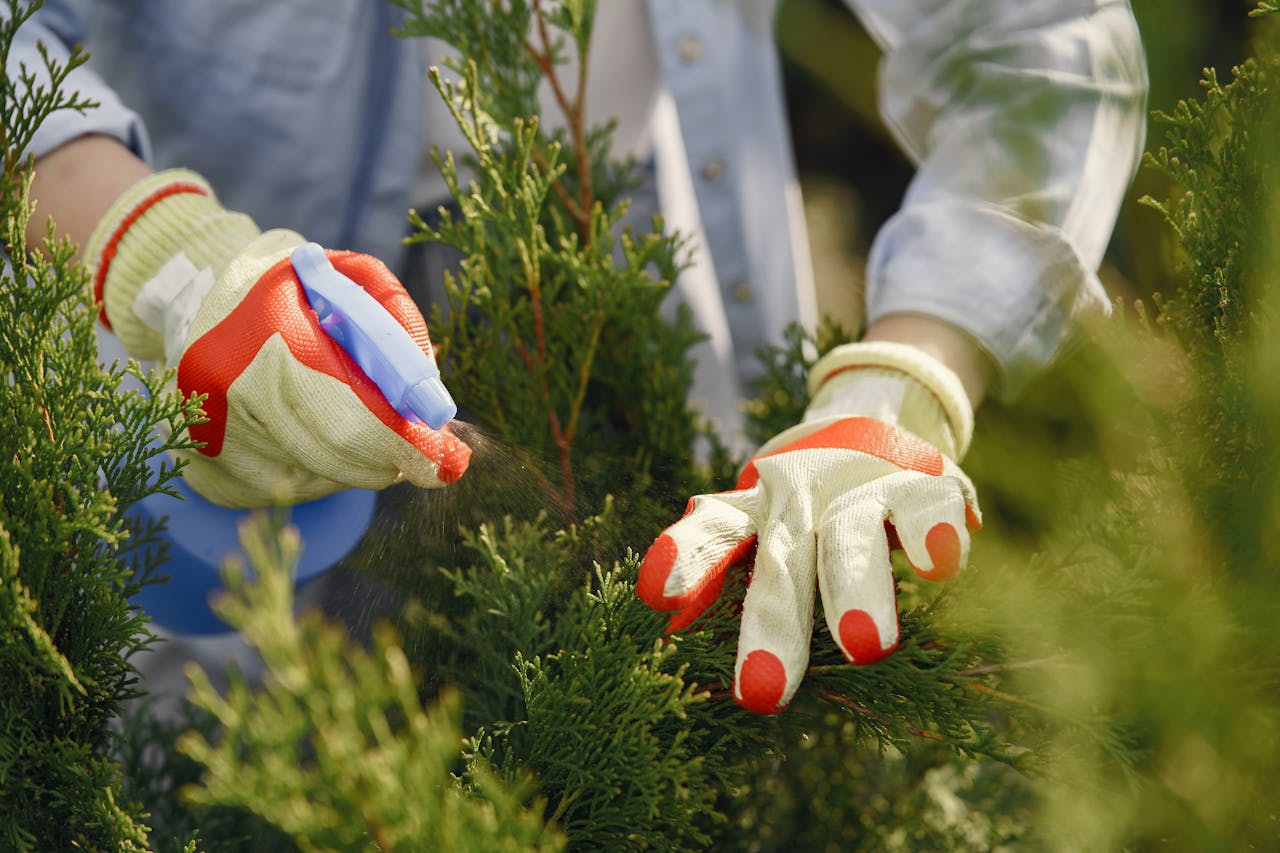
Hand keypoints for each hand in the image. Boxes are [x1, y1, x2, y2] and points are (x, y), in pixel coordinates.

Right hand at [85, 170, 468, 506]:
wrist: (196, 298)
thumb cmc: (292, 287)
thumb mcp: (347, 277)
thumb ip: (395, 322)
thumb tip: (431, 398)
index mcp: (266, 335)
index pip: (349, 414)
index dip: (401, 442)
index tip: (447, 461)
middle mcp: (231, 391)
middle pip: (336, 454)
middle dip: (392, 457)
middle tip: (428, 456)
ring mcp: (213, 436)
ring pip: (320, 475)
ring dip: (359, 462)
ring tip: (358, 420)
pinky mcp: (209, 470)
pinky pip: (291, 487)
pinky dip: (322, 471)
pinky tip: (316, 434)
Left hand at [637, 342, 979, 713]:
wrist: (875, 430)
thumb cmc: (804, 512)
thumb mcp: (760, 537)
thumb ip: (719, 577)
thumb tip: (665, 635)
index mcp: (752, 512)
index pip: (714, 534)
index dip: (688, 558)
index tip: (658, 595)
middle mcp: (799, 496)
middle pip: (781, 560)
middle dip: (773, 627)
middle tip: (762, 694)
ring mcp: (860, 488)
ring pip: (850, 535)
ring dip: (855, 587)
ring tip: (866, 648)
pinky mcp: (922, 485)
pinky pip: (925, 506)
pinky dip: (931, 531)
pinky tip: (936, 564)